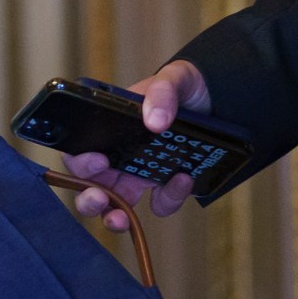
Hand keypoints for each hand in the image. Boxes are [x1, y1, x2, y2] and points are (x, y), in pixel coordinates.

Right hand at [62, 60, 210, 231]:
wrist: (218, 99)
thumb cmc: (185, 85)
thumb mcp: (174, 78)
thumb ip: (162, 92)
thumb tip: (155, 122)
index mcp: (110, 130)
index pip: (79, 150)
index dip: (79, 162)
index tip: (98, 160)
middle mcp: (119, 156)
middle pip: (90, 186)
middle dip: (88, 199)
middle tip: (99, 199)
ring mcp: (141, 175)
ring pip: (116, 205)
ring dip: (113, 218)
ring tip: (122, 220)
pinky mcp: (165, 186)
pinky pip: (160, 204)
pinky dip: (169, 199)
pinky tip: (183, 178)